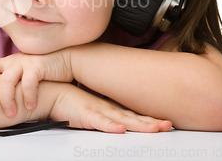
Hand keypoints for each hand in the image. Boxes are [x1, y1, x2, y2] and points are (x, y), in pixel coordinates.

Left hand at [0, 50, 71, 116]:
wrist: (65, 59)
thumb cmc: (43, 70)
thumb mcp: (23, 75)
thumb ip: (10, 83)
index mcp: (6, 64)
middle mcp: (11, 61)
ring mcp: (23, 62)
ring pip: (7, 80)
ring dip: (6, 99)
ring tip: (10, 115)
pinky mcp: (37, 66)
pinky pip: (29, 83)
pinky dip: (28, 96)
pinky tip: (30, 106)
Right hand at [50, 84, 172, 133]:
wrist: (53, 93)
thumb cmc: (72, 103)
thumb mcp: (93, 112)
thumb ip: (105, 119)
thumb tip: (118, 126)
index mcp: (111, 109)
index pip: (134, 116)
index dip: (150, 120)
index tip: (165, 123)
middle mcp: (108, 110)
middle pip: (134, 118)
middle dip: (152, 122)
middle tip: (168, 125)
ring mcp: (98, 111)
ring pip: (122, 120)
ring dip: (139, 125)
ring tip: (155, 128)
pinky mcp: (85, 115)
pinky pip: (100, 122)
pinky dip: (111, 126)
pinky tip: (121, 129)